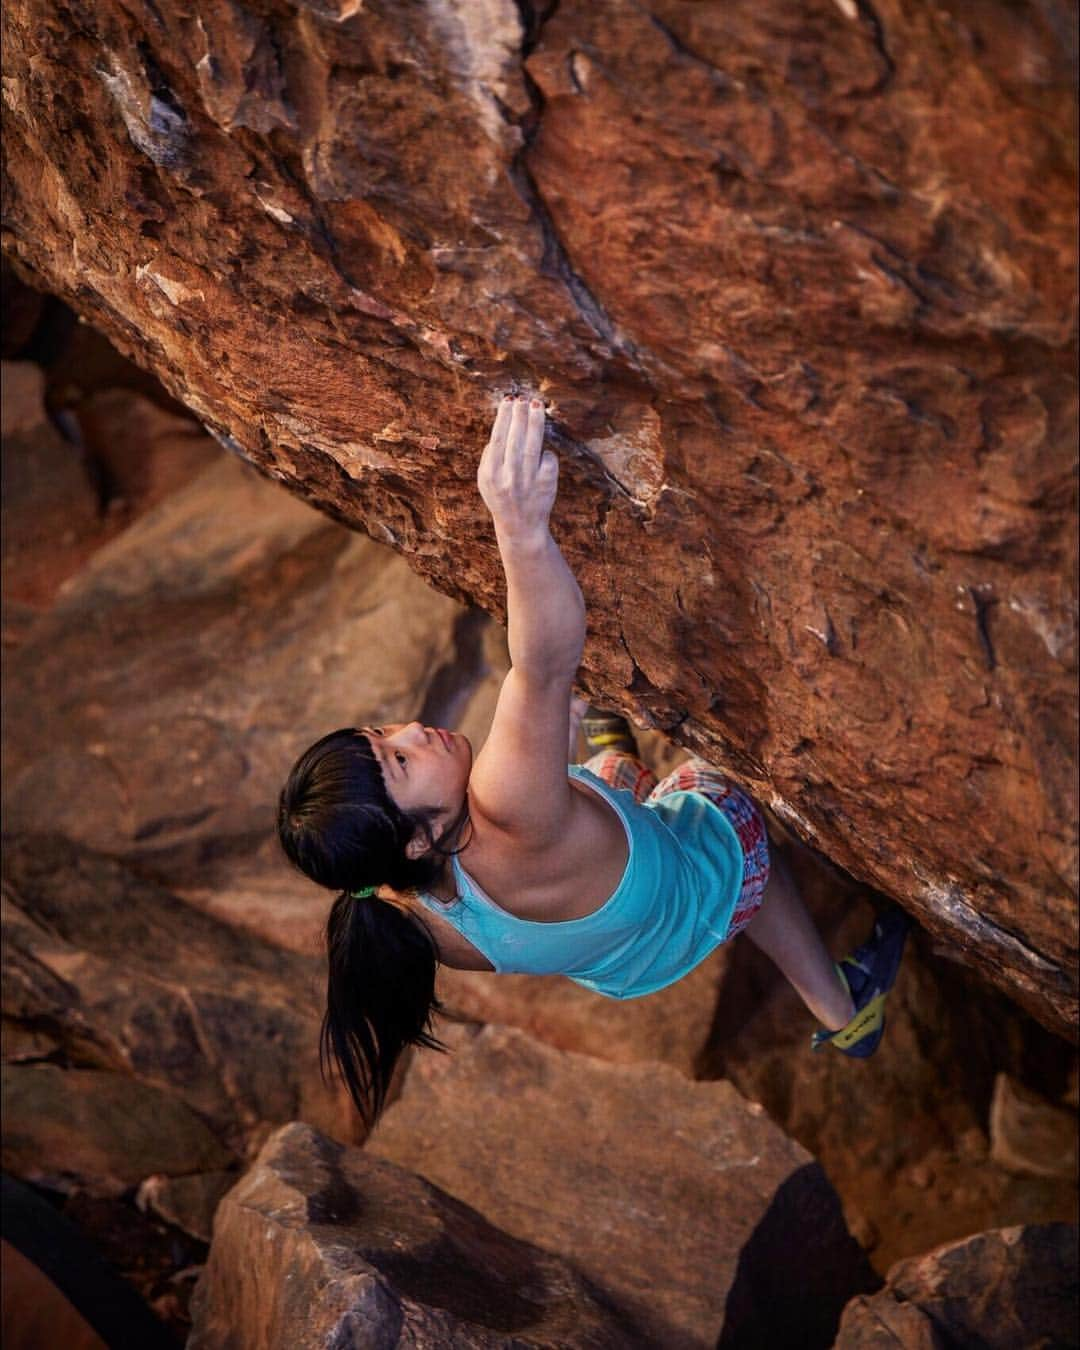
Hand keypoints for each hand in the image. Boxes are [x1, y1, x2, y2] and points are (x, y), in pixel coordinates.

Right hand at [478, 394, 558, 542]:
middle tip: (524, 398)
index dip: (504, 417)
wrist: (520, 527)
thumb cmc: (501, 496)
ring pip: (532, 445)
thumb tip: (502, 423)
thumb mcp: (485, 480)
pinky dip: (545, 452)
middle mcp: (508, 477)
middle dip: (520, 415)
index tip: (508, 400)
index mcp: (490, 475)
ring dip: (535, 423)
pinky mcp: (546, 484)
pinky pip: (547, 459)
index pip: (497, 439)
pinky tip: (541, 450)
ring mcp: (528, 481)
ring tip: (536, 405)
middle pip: (515, 439)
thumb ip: (489, 456)